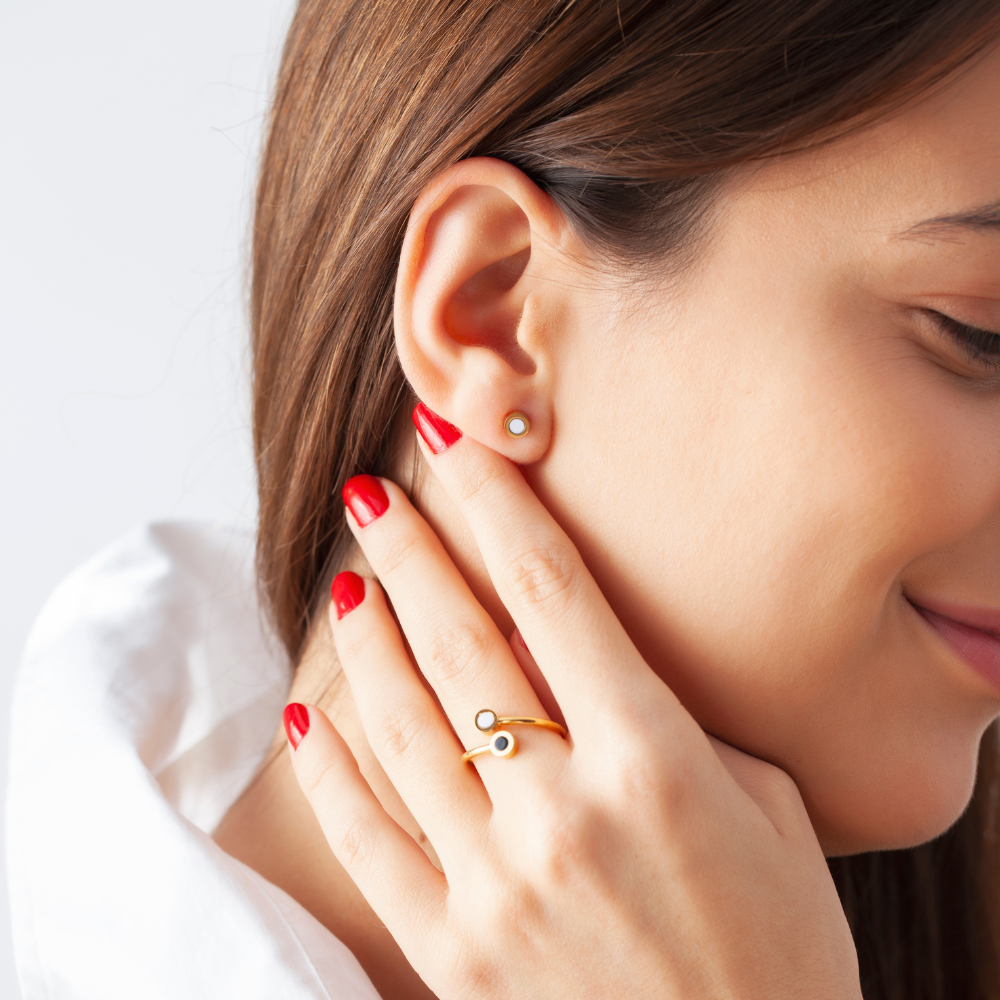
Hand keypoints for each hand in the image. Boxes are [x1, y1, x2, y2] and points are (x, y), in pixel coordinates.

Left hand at [285, 416, 860, 999]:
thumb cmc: (781, 953)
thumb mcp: (769, 813)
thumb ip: (676, 729)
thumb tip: (591, 673)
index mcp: (653, 761)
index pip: (552, 590)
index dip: (496, 501)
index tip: (454, 440)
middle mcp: (563, 809)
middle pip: (464, 641)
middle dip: (413, 550)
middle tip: (373, 490)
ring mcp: (497, 882)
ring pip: (404, 725)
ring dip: (370, 639)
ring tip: (350, 579)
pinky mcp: (454, 950)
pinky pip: (367, 839)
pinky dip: (328, 769)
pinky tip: (302, 712)